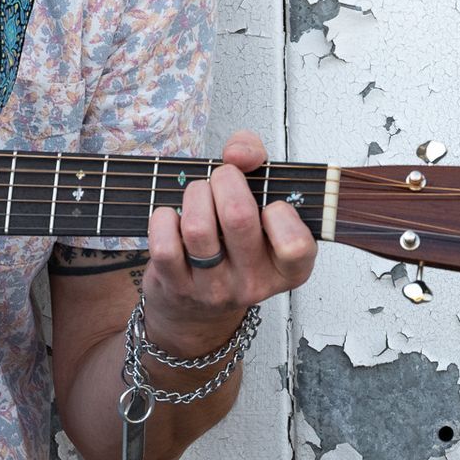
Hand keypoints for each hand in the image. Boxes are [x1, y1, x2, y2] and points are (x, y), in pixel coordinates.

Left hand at [142, 130, 315, 354]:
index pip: (296, 244)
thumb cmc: (232, 242)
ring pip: (198, 228)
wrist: (196, 307)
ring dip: (193, 195)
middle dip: (224, 180)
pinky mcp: (177, 287)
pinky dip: (162, 219)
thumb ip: (255, 158)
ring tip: (197, 195)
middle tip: (222, 179)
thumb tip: (239, 152)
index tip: (269, 204)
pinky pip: (164, 244)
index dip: (280, 212)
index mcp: (288, 268)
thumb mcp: (258, 200)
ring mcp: (214, 288)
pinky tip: (171, 218)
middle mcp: (254, 283)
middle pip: (238, 218)